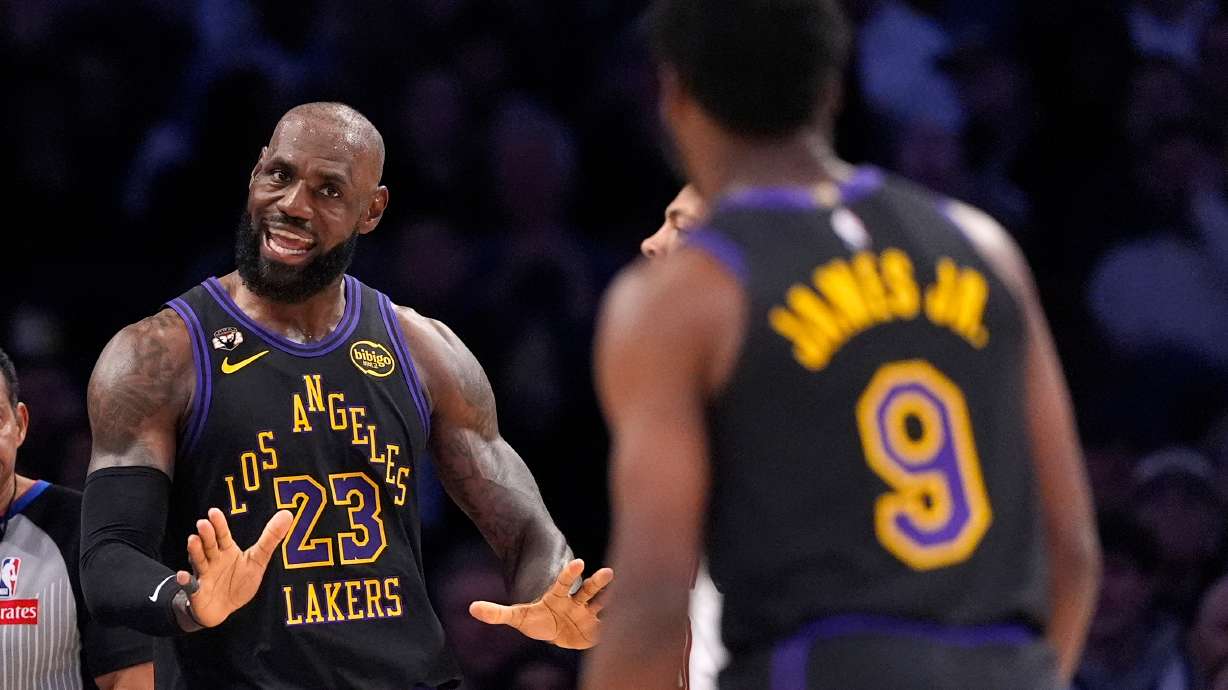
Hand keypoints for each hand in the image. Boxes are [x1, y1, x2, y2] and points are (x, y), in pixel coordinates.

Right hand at [176, 507, 291, 627]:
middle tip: (203, 523)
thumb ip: (270, 538)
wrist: (223, 608)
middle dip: (206, 535)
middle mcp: (212, 560)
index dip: (218, 524)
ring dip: (195, 551)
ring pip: (199, 561)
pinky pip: (190, 587)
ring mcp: (203, 575)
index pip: (222, 535)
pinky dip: (186, 582)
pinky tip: (182, 576)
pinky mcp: (197, 593)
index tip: (213, 511)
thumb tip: (287, 514)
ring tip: (192, 540)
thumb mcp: (257, 560)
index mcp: (226, 550)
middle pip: (209, 545)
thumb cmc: (239, 580)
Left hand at [469, 559, 613, 648]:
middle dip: (597, 582)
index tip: (578, 563)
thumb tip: (472, 608)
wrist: (556, 622)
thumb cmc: (537, 616)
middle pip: (587, 589)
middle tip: (609, 572)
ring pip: (600, 601)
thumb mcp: (517, 616)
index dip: (570, 574)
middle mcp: (575, 600)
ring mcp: (587, 611)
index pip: (563, 583)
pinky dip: (616, 620)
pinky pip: (609, 620)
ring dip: (610, 596)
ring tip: (624, 592)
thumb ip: (497, 613)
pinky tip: (630, 617)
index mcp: (557, 596)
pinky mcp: (596, 625)